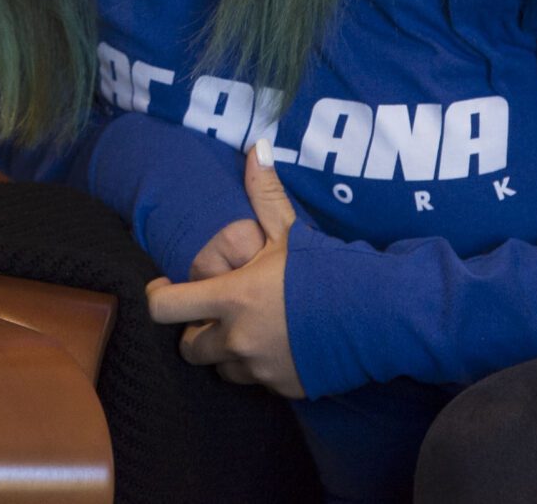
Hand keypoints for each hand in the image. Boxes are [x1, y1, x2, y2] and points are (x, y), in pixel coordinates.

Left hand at [146, 140, 305, 396]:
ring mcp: (260, 369)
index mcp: (231, 298)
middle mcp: (238, 339)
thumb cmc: (329, 271)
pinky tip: (278, 346)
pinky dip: (258, 367)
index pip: (165, 308)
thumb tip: (256, 148)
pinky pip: (256, 382)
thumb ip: (265, 193)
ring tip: (246, 329)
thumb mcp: (290, 230)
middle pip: (189, 348)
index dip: (157, 298)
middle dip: (195, 330)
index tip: (165, 288)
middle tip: (212, 312)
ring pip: (221, 369)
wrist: (379, 316)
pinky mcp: (283, 388)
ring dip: (225, 352)